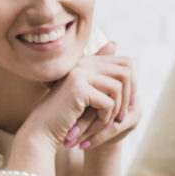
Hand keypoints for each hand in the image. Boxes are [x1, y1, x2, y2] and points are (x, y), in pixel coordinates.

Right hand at [22, 41, 137, 151]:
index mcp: (86, 62)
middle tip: (122, 116)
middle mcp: (83, 63)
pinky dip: (105, 118)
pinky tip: (95, 124)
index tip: (129, 103)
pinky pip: (108, 102)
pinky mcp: (78, 89)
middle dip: (128, 96)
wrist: (42, 130)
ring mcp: (79, 74)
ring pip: (118, 88)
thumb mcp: (88, 95)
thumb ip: (101, 74)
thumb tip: (114, 44)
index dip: (132, 84)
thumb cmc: (65, 115)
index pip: (124, 62)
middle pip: (125, 72)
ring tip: (107, 122)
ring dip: (116, 110)